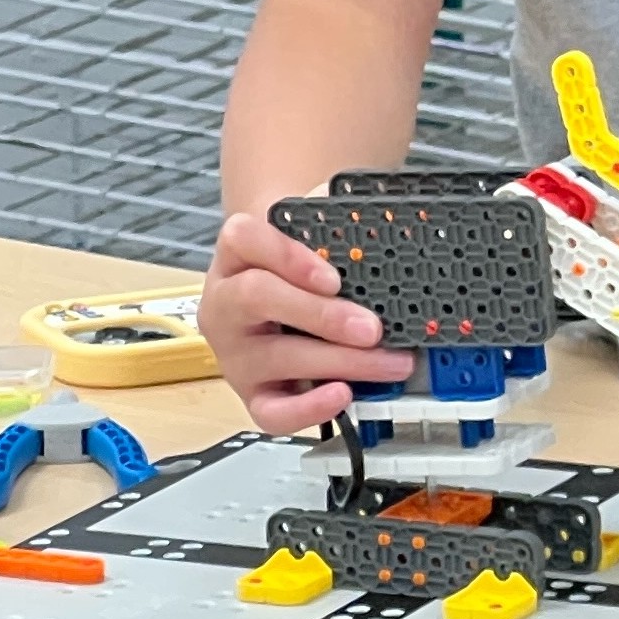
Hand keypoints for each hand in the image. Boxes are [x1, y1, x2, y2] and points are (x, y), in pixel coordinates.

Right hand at [198, 207, 413, 432]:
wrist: (280, 297)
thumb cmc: (301, 264)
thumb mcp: (314, 234)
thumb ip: (341, 222)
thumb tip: (392, 207)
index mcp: (239, 252)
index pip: (245, 239)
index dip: (289, 257)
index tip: (334, 277)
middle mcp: (227, 301)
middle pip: (258, 298)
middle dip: (322, 315)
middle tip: (372, 328)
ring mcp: (236, 351)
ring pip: (275, 357)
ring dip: (340, 361)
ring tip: (388, 362)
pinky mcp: (252, 392)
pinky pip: (270, 411)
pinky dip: (308, 409)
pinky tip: (343, 395)